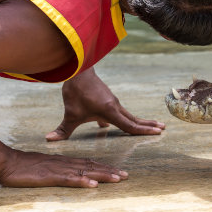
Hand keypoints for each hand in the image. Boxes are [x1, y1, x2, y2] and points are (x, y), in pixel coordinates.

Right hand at [0, 149, 126, 187]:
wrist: (7, 162)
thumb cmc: (23, 166)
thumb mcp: (44, 168)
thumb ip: (56, 170)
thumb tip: (67, 175)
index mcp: (64, 162)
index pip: (88, 164)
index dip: (104, 167)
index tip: (118, 172)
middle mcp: (65, 164)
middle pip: (92, 167)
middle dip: (110, 171)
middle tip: (126, 176)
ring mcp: (58, 169)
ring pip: (85, 172)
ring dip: (102, 175)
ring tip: (117, 179)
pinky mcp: (50, 177)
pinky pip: (69, 179)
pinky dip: (82, 182)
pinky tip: (93, 185)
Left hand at [46, 67, 164, 140]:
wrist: (78, 71)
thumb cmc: (76, 92)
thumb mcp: (70, 114)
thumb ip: (63, 129)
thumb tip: (49, 139)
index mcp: (110, 112)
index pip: (129, 126)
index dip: (143, 131)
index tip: (157, 133)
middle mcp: (115, 107)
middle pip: (134, 119)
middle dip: (148, 125)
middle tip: (162, 129)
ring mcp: (113, 102)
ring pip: (128, 115)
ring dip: (140, 121)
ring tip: (151, 125)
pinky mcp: (108, 99)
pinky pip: (120, 111)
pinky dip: (127, 118)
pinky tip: (111, 125)